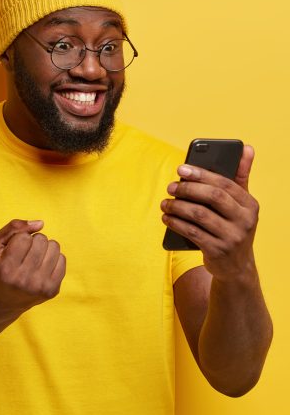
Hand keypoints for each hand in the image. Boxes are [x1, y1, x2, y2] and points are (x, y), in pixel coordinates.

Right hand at [0, 219, 65, 313]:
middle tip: (25, 252)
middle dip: (34, 240)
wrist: (3, 301)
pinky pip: (62, 259)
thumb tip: (41, 223)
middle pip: (41, 240)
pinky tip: (42, 266)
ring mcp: (40, 286)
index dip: (19, 238)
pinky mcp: (52, 290)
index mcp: (6, 269)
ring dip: (45, 247)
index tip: (14, 249)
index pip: (24, 237)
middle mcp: (23, 279)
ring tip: (35, 258)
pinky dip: (53, 258)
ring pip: (54, 246)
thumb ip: (13, 228)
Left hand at [161, 146, 259, 279]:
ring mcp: (232, 237)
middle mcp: (244, 221)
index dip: (202, 174)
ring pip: (199, 215)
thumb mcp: (241, 205)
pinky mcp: (217, 251)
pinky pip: (192, 232)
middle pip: (212, 197)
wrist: (236, 267)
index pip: (225, 184)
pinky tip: (166, 218)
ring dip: (178, 207)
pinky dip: (176, 223)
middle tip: (171, 187)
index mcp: (250, 205)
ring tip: (165, 203)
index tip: (182, 168)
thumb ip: (241, 177)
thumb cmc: (233, 227)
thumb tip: (246, 147)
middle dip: (188, 189)